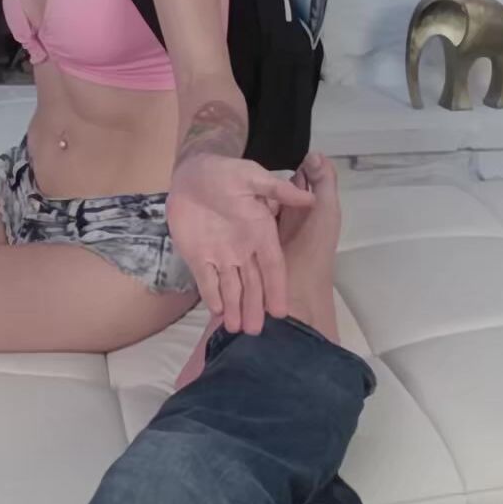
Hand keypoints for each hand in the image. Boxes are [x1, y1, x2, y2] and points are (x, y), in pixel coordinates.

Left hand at [165, 156, 290, 334]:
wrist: (193, 173)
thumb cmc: (226, 172)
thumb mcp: (252, 177)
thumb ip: (276, 190)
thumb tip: (309, 198)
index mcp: (261, 233)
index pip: (273, 266)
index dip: (276, 288)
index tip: (281, 310)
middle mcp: (244, 250)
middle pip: (253, 284)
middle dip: (254, 307)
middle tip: (256, 331)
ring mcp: (221, 255)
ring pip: (231, 287)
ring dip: (234, 308)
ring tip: (236, 330)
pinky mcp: (199, 257)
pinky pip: (207, 281)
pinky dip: (211, 297)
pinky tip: (217, 313)